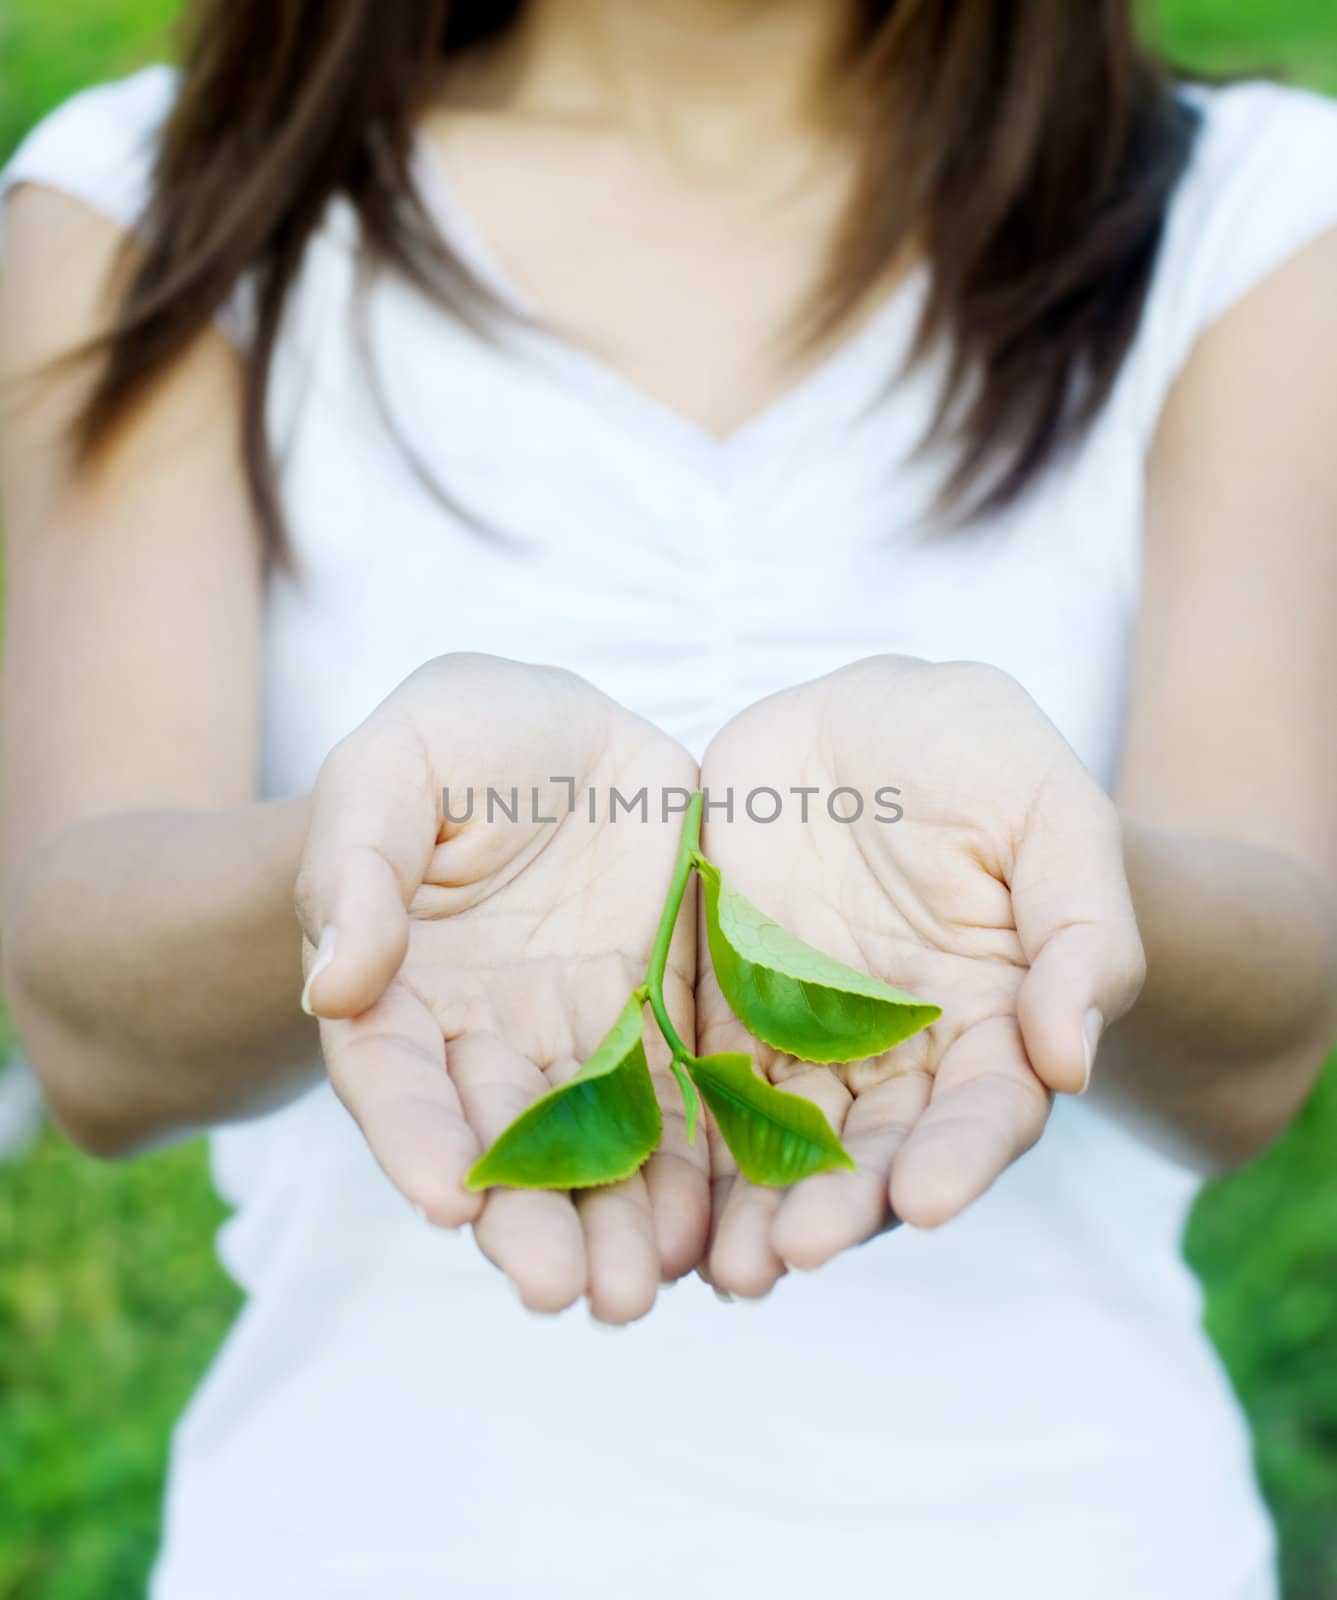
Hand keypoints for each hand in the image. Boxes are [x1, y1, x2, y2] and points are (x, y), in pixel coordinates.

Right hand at [295, 653, 704, 1322]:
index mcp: (401, 989)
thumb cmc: (460, 743)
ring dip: (616, 1222)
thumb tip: (333, 981)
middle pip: (501, 1143)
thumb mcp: (396, 766)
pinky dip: (695, 1169)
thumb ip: (357, 863)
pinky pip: (683, 1101)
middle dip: (529, 1222)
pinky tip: (714, 1228)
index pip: (395, 1080)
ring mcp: (581, 1035)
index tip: (449, 1202)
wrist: (565, 735)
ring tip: (643, 1288)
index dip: (414, 1140)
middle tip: (565, 1294)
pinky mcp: (665, 1019)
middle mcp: (488, 1036)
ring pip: (596, 1146)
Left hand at [696, 655, 1145, 1295]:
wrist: (870, 719)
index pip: (984, 1110)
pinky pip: (695, 1075)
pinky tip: (654, 1194)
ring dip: (751, 1206)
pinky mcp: (720, 1001)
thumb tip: (1071, 1058)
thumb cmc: (981, 760)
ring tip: (723, 1267)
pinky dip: (679, 1139)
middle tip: (794, 1254)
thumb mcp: (1052, 818)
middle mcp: (895, 1050)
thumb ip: (1079, 933)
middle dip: (838, 1205)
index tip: (927, 1203)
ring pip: (778, 1136)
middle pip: (873, 1148)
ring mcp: (802, 1032)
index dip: (960, 1157)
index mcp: (989, 1019)